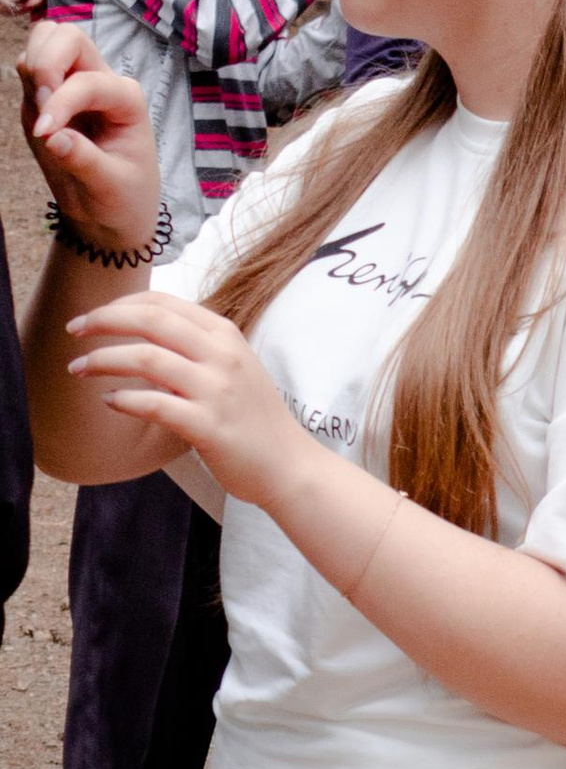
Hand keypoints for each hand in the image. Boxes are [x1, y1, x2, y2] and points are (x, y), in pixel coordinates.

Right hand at [21, 32, 165, 252]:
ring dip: (33, 64)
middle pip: (68, 36)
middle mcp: (103, 83)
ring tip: (38, 108)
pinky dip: (25, 78)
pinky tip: (36, 114)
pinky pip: (30, 67)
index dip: (61, 102)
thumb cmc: (123, 199)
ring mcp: (74, 85)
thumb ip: (84, 161)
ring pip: (46, 41)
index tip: (43, 135)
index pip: (87, 82)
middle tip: (39, 104)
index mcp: (127, 101)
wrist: (114, 213)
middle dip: (45, 60)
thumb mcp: (110, 188)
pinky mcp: (50, 96)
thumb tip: (53, 137)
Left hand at [63, 290, 312, 506]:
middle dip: (102, 321)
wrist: (289, 465)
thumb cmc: (253, 419)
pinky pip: (154, 404)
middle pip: (150, 320)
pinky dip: (124, 399)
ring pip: (146, 357)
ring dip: (102, 359)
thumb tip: (143, 334)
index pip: (163, 302)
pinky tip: (109, 401)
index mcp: (225, 335)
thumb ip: (195, 347)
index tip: (93, 317)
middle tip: (73, 331)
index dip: (120, 304)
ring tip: (78, 369)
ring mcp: (216, 390)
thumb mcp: (232, 368)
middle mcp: (222, 355)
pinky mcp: (208, 425)